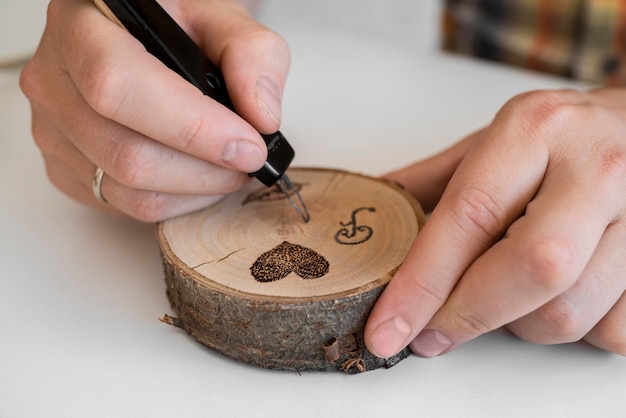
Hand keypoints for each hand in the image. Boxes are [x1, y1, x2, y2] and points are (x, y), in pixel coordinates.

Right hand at [20, 0, 289, 220]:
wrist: (142, 40)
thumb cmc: (176, 28)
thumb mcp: (220, 19)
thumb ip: (252, 55)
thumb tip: (261, 117)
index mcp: (82, 27)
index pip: (119, 85)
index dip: (192, 127)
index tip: (248, 145)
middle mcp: (54, 81)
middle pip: (128, 155)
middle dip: (206, 170)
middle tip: (248, 160)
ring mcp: (53, 132)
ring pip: (130, 191)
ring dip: (197, 189)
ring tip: (228, 166)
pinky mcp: (65, 170)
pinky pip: (125, 207)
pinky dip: (176, 200)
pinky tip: (196, 174)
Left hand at [365, 88, 625, 356]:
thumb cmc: (557, 140)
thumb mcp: (489, 142)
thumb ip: (429, 183)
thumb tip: (372, 222)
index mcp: (535, 130)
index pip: (470, 215)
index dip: (423, 283)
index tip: (388, 328)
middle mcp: (596, 165)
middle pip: (533, 267)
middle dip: (470, 314)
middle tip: (432, 331)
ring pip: (571, 311)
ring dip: (520, 324)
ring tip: (504, 297)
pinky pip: (613, 332)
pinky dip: (574, 331)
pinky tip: (558, 297)